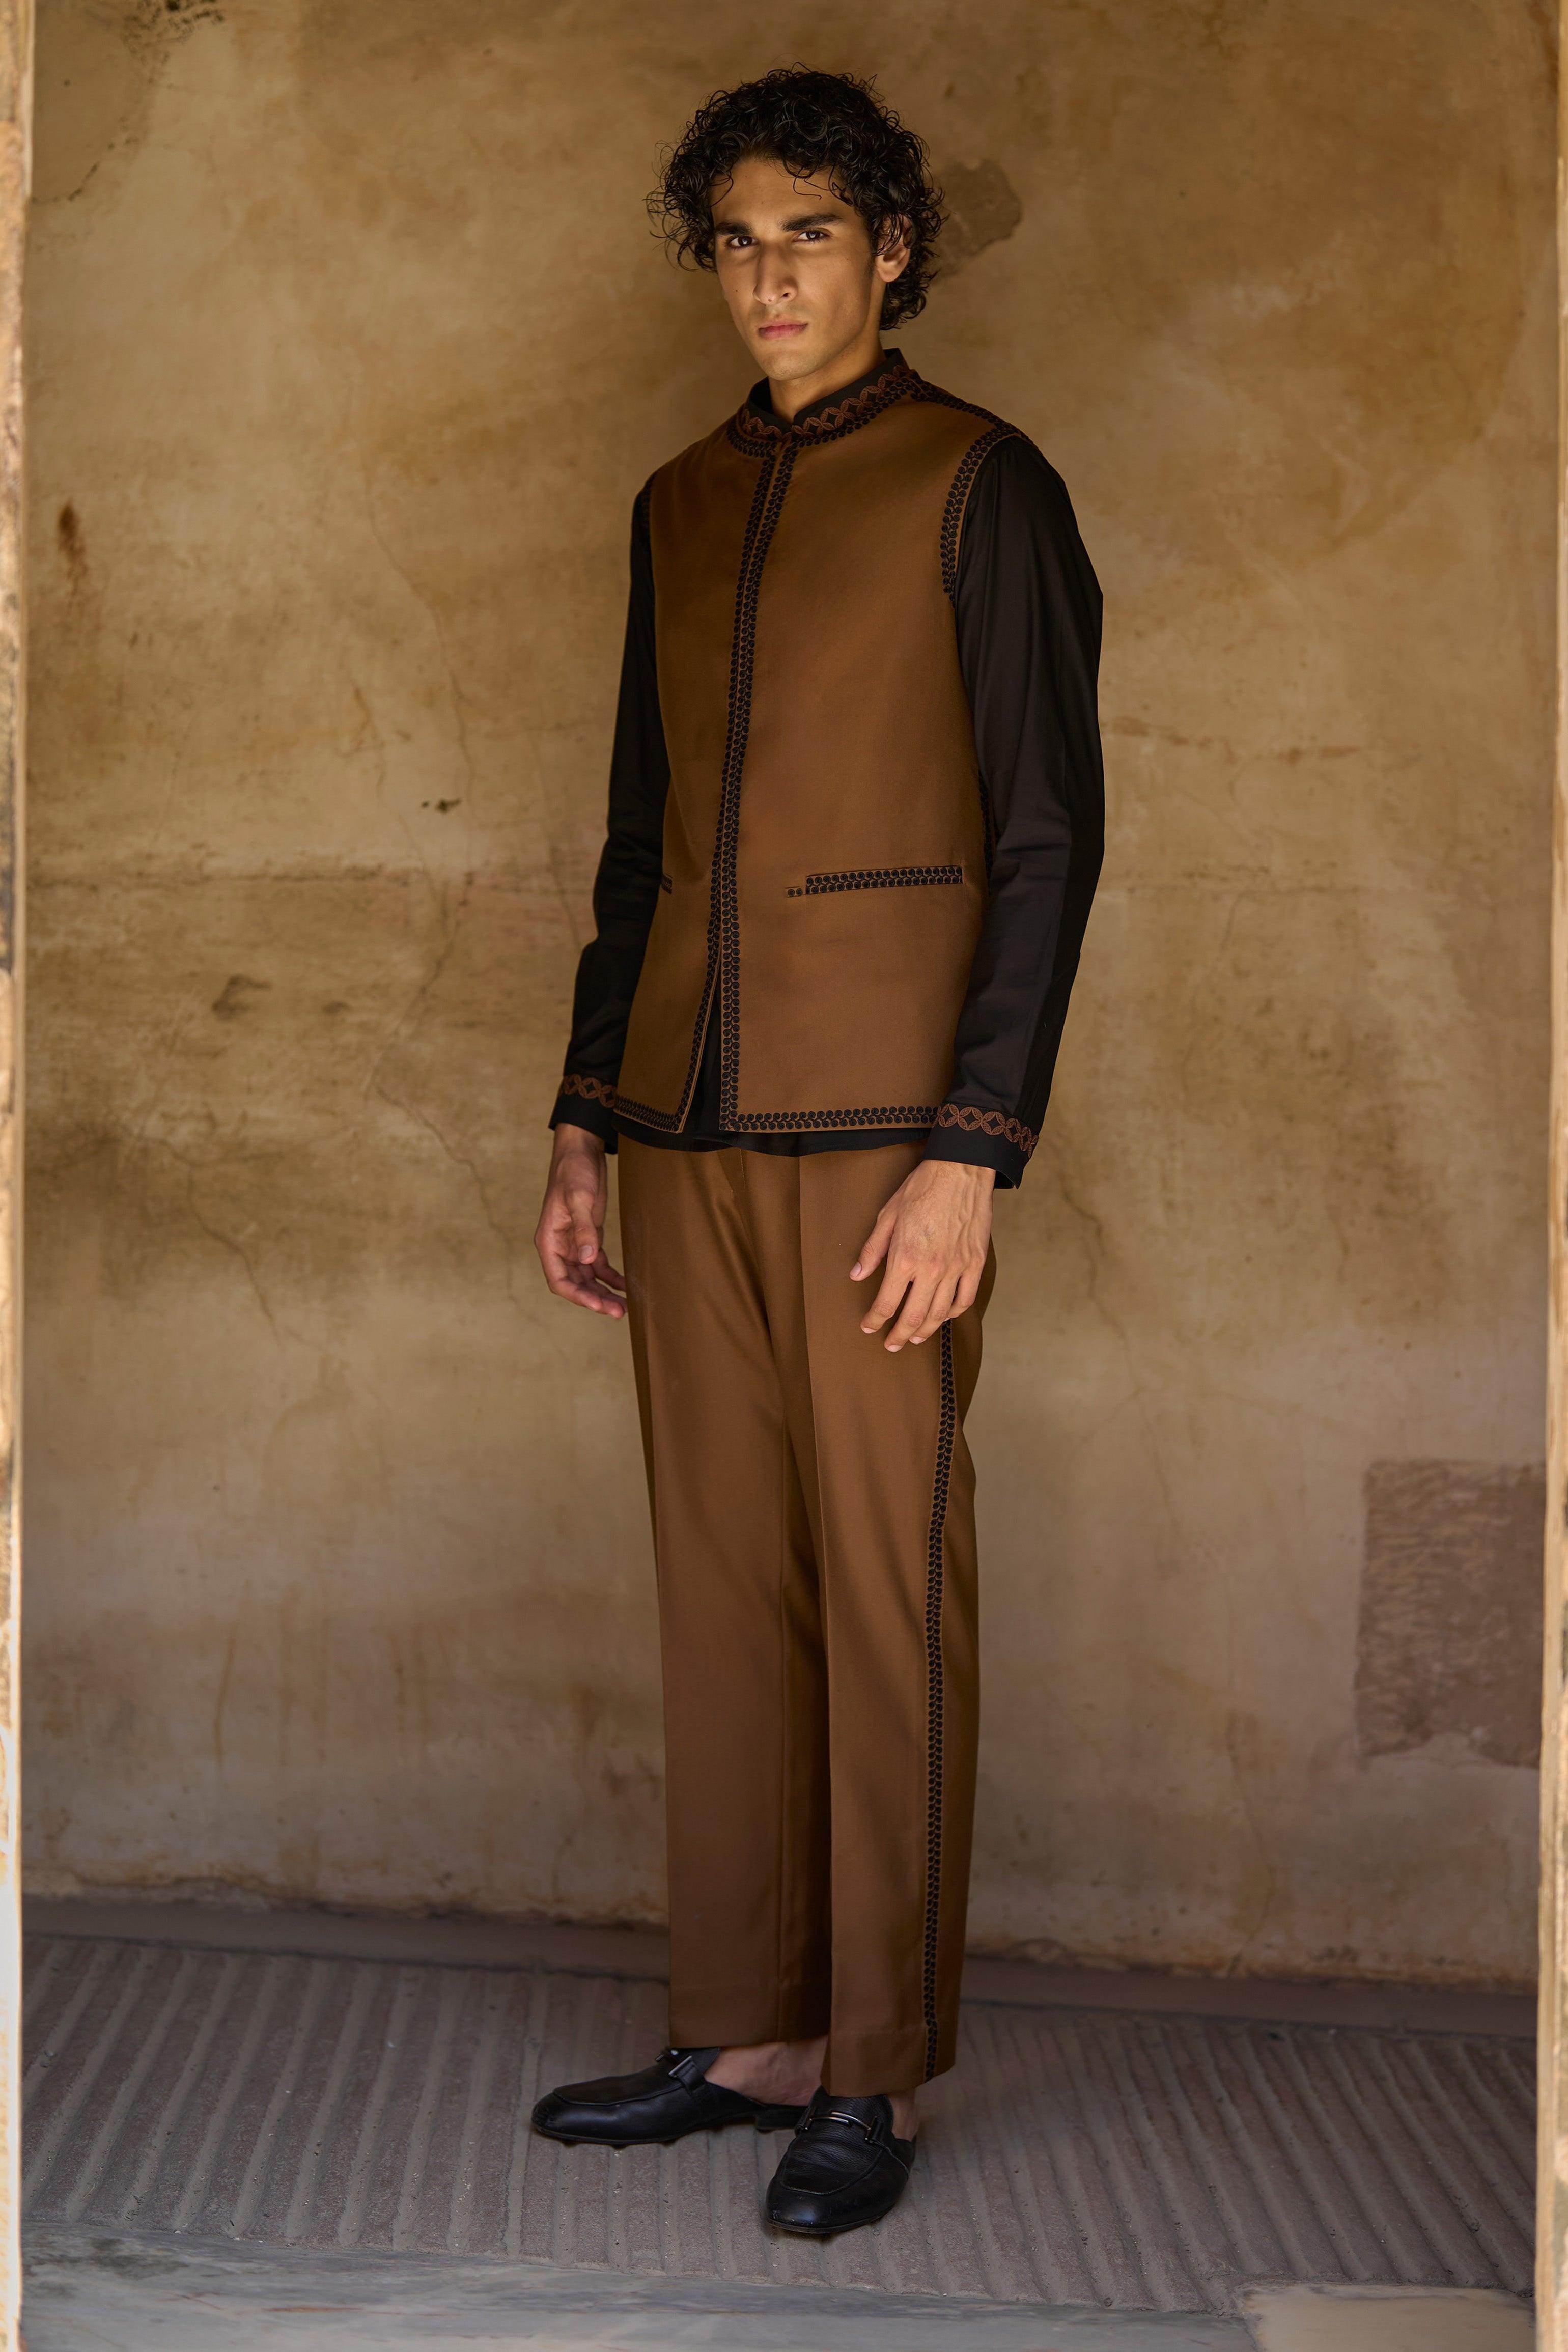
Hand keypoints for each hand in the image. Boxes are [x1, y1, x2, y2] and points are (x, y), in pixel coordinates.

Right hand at [533, 1123, 626, 1318]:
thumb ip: (584, 1230)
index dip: (578, 1297)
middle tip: (619, 1312)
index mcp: (549, 1241)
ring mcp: (574, 1244)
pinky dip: (611, 1276)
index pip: (559, 1280)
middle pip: (575, 1284)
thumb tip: (588, 1260)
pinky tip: (625, 1285)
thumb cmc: (574, 1172)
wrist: (581, 1152)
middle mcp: (559, 1247)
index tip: (598, 1305)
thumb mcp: (579, 1199)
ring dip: (604, 1292)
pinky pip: (598, 1265)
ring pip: (588, 1278)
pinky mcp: (589, 1237)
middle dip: (595, 1299)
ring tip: (625, 1306)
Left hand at [852, 1159, 993, 1351]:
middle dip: (899, 1336)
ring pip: (940, 1313)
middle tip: (891, 1344)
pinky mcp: (975, 1263)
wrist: (960, 1171)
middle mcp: (931, 1269)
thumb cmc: (921, 1189)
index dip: (875, 1320)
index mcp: (905, 1258)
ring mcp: (956, 1268)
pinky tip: (944, 1316)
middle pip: (913, 1317)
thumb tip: (857, 1275)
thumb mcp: (887, 1216)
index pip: (886, 1303)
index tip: (868, 1327)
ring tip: (915, 1337)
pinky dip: (953, 1313)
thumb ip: (872, 1250)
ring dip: (925, 1330)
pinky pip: (965, 1299)